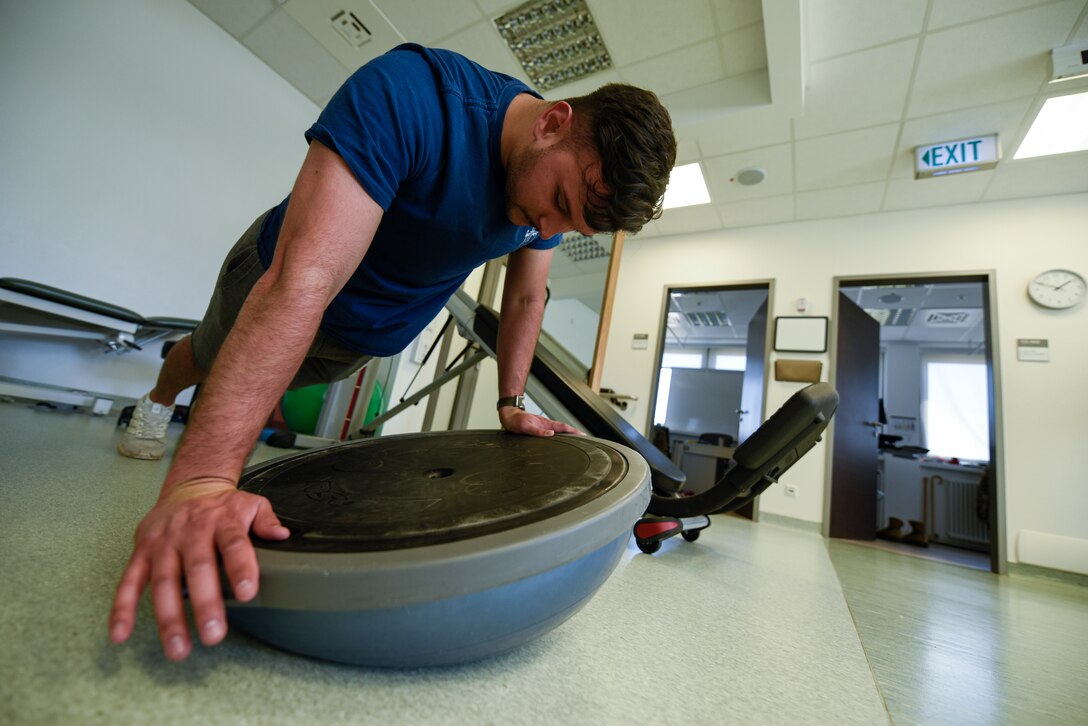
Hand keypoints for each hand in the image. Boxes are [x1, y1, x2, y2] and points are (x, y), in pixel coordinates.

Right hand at [109, 477, 289, 660]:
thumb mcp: (252, 503)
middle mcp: (191, 532)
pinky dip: (122, 608)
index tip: (247, 593)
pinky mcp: (141, 552)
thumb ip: (266, 521)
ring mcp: (163, 543)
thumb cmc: (223, 505)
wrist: (189, 486)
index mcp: (222, 520)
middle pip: (197, 568)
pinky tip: (121, 633)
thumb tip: (282, 535)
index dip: (240, 567)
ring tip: (178, 647)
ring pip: (163, 581)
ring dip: (168, 617)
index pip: (233, 543)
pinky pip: (129, 581)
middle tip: (213, 634)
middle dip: (204, 602)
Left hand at [499, 407, 581, 436]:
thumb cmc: (515, 421)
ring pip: (559, 430)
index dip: (573, 431)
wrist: (509, 415)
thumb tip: (550, 434)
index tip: (582, 434)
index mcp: (545, 424)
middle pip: (563, 429)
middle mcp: (546, 425)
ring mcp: (543, 427)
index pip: (562, 427)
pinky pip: (552, 432)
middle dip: (574, 433)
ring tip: (576, 439)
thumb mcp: (525, 427)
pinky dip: (559, 435)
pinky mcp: (540, 429)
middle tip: (584, 438)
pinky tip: (561, 438)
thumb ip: (537, 431)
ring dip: (567, 434)